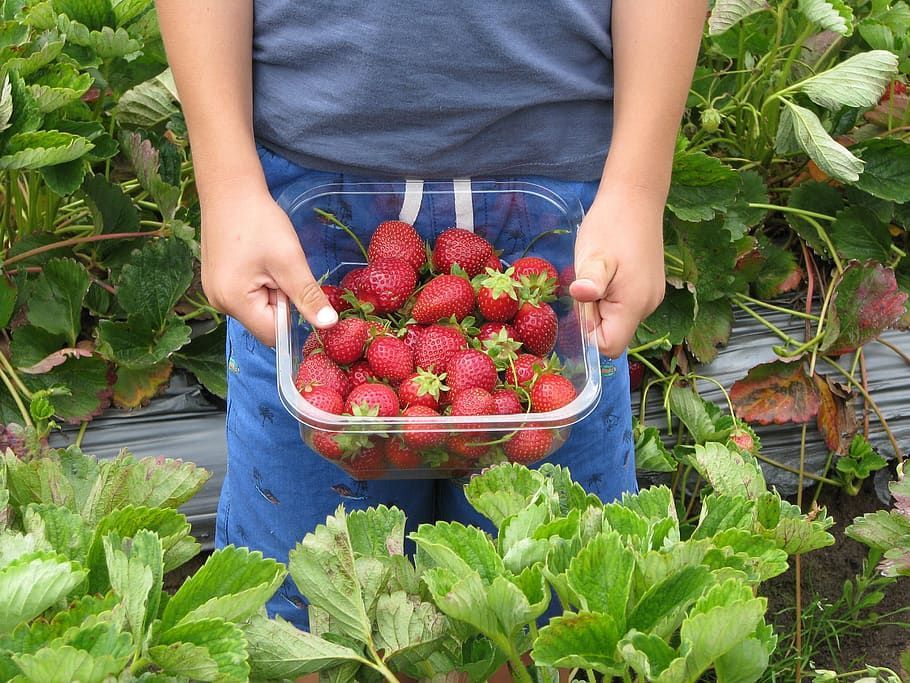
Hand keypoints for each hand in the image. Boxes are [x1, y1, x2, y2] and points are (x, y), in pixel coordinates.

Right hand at [200, 177, 336, 345]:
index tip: (298, 288)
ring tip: (270, 260)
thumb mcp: (289, 260)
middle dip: (281, 300)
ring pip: (258, 307)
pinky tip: (259, 259)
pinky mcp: (217, 281)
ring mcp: (215, 292)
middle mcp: (219, 303)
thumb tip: (329, 324)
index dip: (292, 317)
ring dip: (272, 290)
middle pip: (264, 321)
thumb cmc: (258, 221)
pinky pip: (247, 294)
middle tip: (282, 268)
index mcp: (234, 302)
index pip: (273, 334)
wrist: (229, 189)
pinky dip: (261, 282)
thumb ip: (308, 296)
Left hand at [569, 185, 665, 358]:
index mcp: (635, 305)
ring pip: (617, 319)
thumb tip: (582, 296)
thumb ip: (590, 281)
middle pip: (613, 334)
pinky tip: (607, 270)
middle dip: (593, 317)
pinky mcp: (648, 287)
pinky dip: (610, 295)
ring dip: (600, 305)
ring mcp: (651, 297)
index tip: (582, 304)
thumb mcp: (594, 255)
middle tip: (588, 282)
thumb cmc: (611, 225)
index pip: (609, 347)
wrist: (636, 197)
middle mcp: (648, 307)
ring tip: (597, 272)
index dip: (588, 334)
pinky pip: (624, 305)